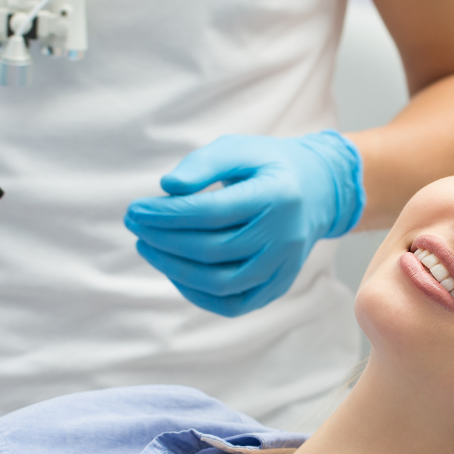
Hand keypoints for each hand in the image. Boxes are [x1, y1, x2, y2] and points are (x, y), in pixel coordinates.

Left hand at [124, 131, 363, 315]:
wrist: (318, 191)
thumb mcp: (240, 149)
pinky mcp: (278, 286)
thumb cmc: (269, 166)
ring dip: (174, 269)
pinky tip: (174, 271)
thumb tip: (167, 187)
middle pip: (212, 249)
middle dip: (163, 239)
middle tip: (134, 225)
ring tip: (147, 247)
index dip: (168, 214)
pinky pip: (233, 304)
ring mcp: (284, 266)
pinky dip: (198, 294)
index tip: (136, 209)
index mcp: (278, 196)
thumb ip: (204, 163)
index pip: (212, 212)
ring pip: (220, 282)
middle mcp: (285, 236)